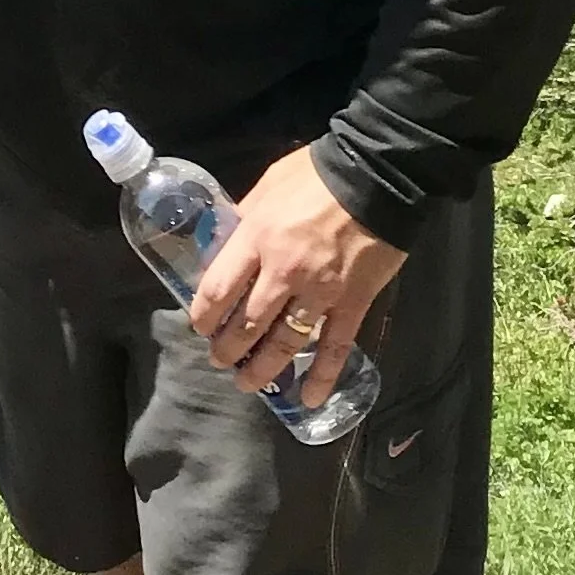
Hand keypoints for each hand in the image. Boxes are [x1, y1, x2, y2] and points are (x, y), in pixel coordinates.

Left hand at [188, 147, 404, 405]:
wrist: (376, 175)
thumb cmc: (315, 175)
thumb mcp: (266, 187)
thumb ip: (244, 219)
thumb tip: (224, 242)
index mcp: (256, 238)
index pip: (219, 289)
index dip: (203, 315)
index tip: (198, 326)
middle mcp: (283, 272)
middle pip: (247, 323)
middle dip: (228, 348)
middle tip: (219, 360)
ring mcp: (320, 291)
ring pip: (285, 341)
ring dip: (263, 367)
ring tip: (247, 383)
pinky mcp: (353, 302)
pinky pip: (335, 346)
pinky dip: (322, 375)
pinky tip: (310, 398)